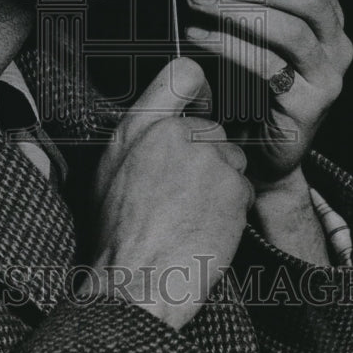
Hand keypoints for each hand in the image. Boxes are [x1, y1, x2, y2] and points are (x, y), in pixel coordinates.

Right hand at [82, 57, 252, 330]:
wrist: (138, 278)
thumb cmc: (118, 232)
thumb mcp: (109, 169)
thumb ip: (138, 134)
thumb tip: (158, 120)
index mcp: (140, 124)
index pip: (183, 74)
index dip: (198, 87)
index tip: (200, 103)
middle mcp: (176, 132)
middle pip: (212, 129)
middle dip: (206, 154)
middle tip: (184, 190)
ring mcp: (209, 157)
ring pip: (231, 159)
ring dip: (221, 181)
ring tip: (192, 212)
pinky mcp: (234, 185)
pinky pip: (243, 188)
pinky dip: (232, 207)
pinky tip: (208, 226)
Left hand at [185, 0, 352, 190]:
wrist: (260, 150)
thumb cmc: (250, 84)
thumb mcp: (249, 33)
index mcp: (327, 17)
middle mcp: (336, 43)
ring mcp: (327, 76)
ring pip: (289, 29)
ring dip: (236, 9)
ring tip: (197, 2)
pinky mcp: (309, 106)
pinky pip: (267, 67)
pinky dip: (228, 46)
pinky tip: (198, 36)